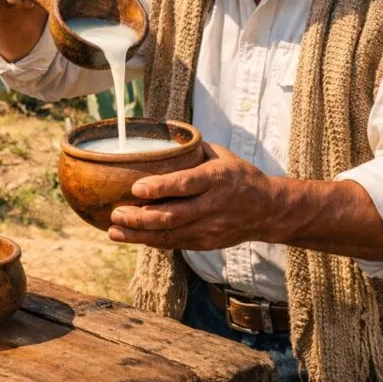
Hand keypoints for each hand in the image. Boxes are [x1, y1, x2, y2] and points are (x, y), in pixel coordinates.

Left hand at [107, 142, 275, 249]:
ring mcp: (210, 227)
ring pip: (170, 234)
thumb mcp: (222, 155)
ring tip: (114, 230)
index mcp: (217, 178)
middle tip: (116, 213)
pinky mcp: (206, 242)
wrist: (268, 210)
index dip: (160, 188)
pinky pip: (175, 243)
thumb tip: (160, 138)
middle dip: (141, 217)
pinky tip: (132, 237)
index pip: (186, 184)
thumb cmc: (240, 176)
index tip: (136, 188)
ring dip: (140, 234)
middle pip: (173, 215)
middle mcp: (213, 205)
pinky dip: (152, 241)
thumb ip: (193, 150)